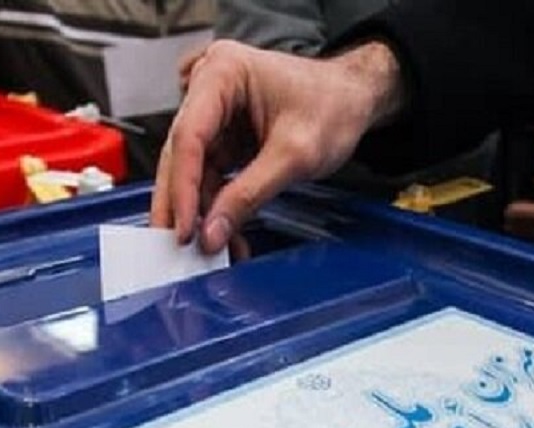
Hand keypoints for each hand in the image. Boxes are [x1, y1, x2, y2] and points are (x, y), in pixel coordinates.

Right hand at [151, 39, 403, 252]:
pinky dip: (216, 206)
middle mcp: (209, 87)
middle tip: (178, 247)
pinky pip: (210, 175)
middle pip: (182, 154)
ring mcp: (215, 113)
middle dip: (182, 204)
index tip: (185, 229)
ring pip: (192, 171)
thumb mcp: (294, 156)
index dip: (182, 188)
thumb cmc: (334, 107)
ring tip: (213, 248)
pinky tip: (224, 233)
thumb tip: (212, 232)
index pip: (188, 136)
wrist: (355, 100)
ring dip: (202, 212)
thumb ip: (249, 194)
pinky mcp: (224, 136)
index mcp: (223, 72)